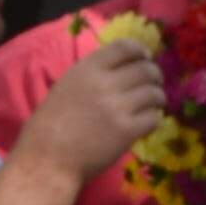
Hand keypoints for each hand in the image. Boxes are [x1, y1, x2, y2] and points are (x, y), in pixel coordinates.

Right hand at [15, 21, 166, 184]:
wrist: (48, 157)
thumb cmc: (51, 124)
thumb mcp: (66, 86)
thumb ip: (92, 75)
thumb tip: (120, 70)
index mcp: (87, 69)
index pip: (124, 47)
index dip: (140, 51)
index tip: (146, 58)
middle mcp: (105, 84)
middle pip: (145, 69)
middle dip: (155, 75)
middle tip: (155, 83)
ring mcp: (118, 108)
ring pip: (153, 94)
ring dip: (158, 98)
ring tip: (154, 104)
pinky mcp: (127, 131)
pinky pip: (153, 119)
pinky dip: (153, 120)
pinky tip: (145, 124)